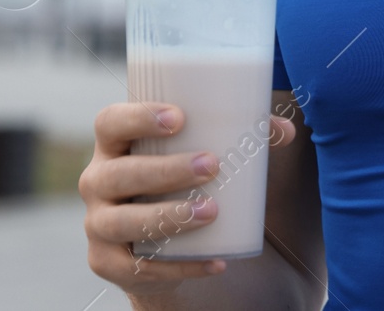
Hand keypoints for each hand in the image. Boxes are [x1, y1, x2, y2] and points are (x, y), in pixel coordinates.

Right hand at [79, 101, 296, 295]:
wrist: (154, 241)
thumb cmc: (178, 177)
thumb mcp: (199, 149)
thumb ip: (242, 135)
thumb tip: (286, 130)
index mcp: (114, 144)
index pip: (110, 122)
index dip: (138, 117)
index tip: (179, 117)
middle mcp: (97, 181)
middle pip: (119, 174)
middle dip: (165, 170)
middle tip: (211, 165)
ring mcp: (97, 223)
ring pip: (122, 221)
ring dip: (168, 216)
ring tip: (210, 211)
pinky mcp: (107, 262)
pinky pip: (138, 268)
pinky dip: (180, 266)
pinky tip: (215, 262)